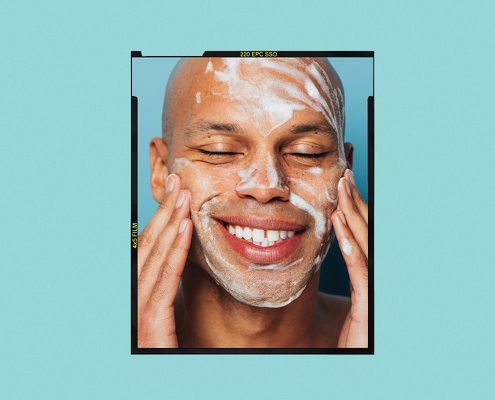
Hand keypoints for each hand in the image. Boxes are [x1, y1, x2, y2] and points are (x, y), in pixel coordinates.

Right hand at [137, 174, 191, 347]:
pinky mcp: (148, 326)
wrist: (158, 380)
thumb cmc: (168, 354)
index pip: (148, 251)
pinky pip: (164, 281)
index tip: (175, 195)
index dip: (160, 221)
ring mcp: (137, 312)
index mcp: (137, 296)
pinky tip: (185, 228)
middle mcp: (132, 299)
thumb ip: (169, 289)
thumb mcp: (167, 318)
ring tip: (184, 195)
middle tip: (178, 182)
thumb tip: (180, 258)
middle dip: (164, 212)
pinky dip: (175, 252)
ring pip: (154, 258)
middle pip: (147, 247)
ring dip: (170, 223)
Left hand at [331, 169, 368, 347]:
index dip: (356, 206)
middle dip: (356, 201)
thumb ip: (356, 268)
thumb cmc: (357, 333)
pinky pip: (360, 268)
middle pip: (368, 230)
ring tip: (341, 189)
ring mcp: (378, 286)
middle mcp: (380, 272)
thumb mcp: (357, 295)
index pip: (366, 231)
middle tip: (344, 175)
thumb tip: (343, 240)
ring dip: (352, 214)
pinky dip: (350, 244)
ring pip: (365, 242)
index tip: (344, 182)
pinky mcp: (370, 303)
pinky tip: (338, 226)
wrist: (360, 363)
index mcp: (375, 270)